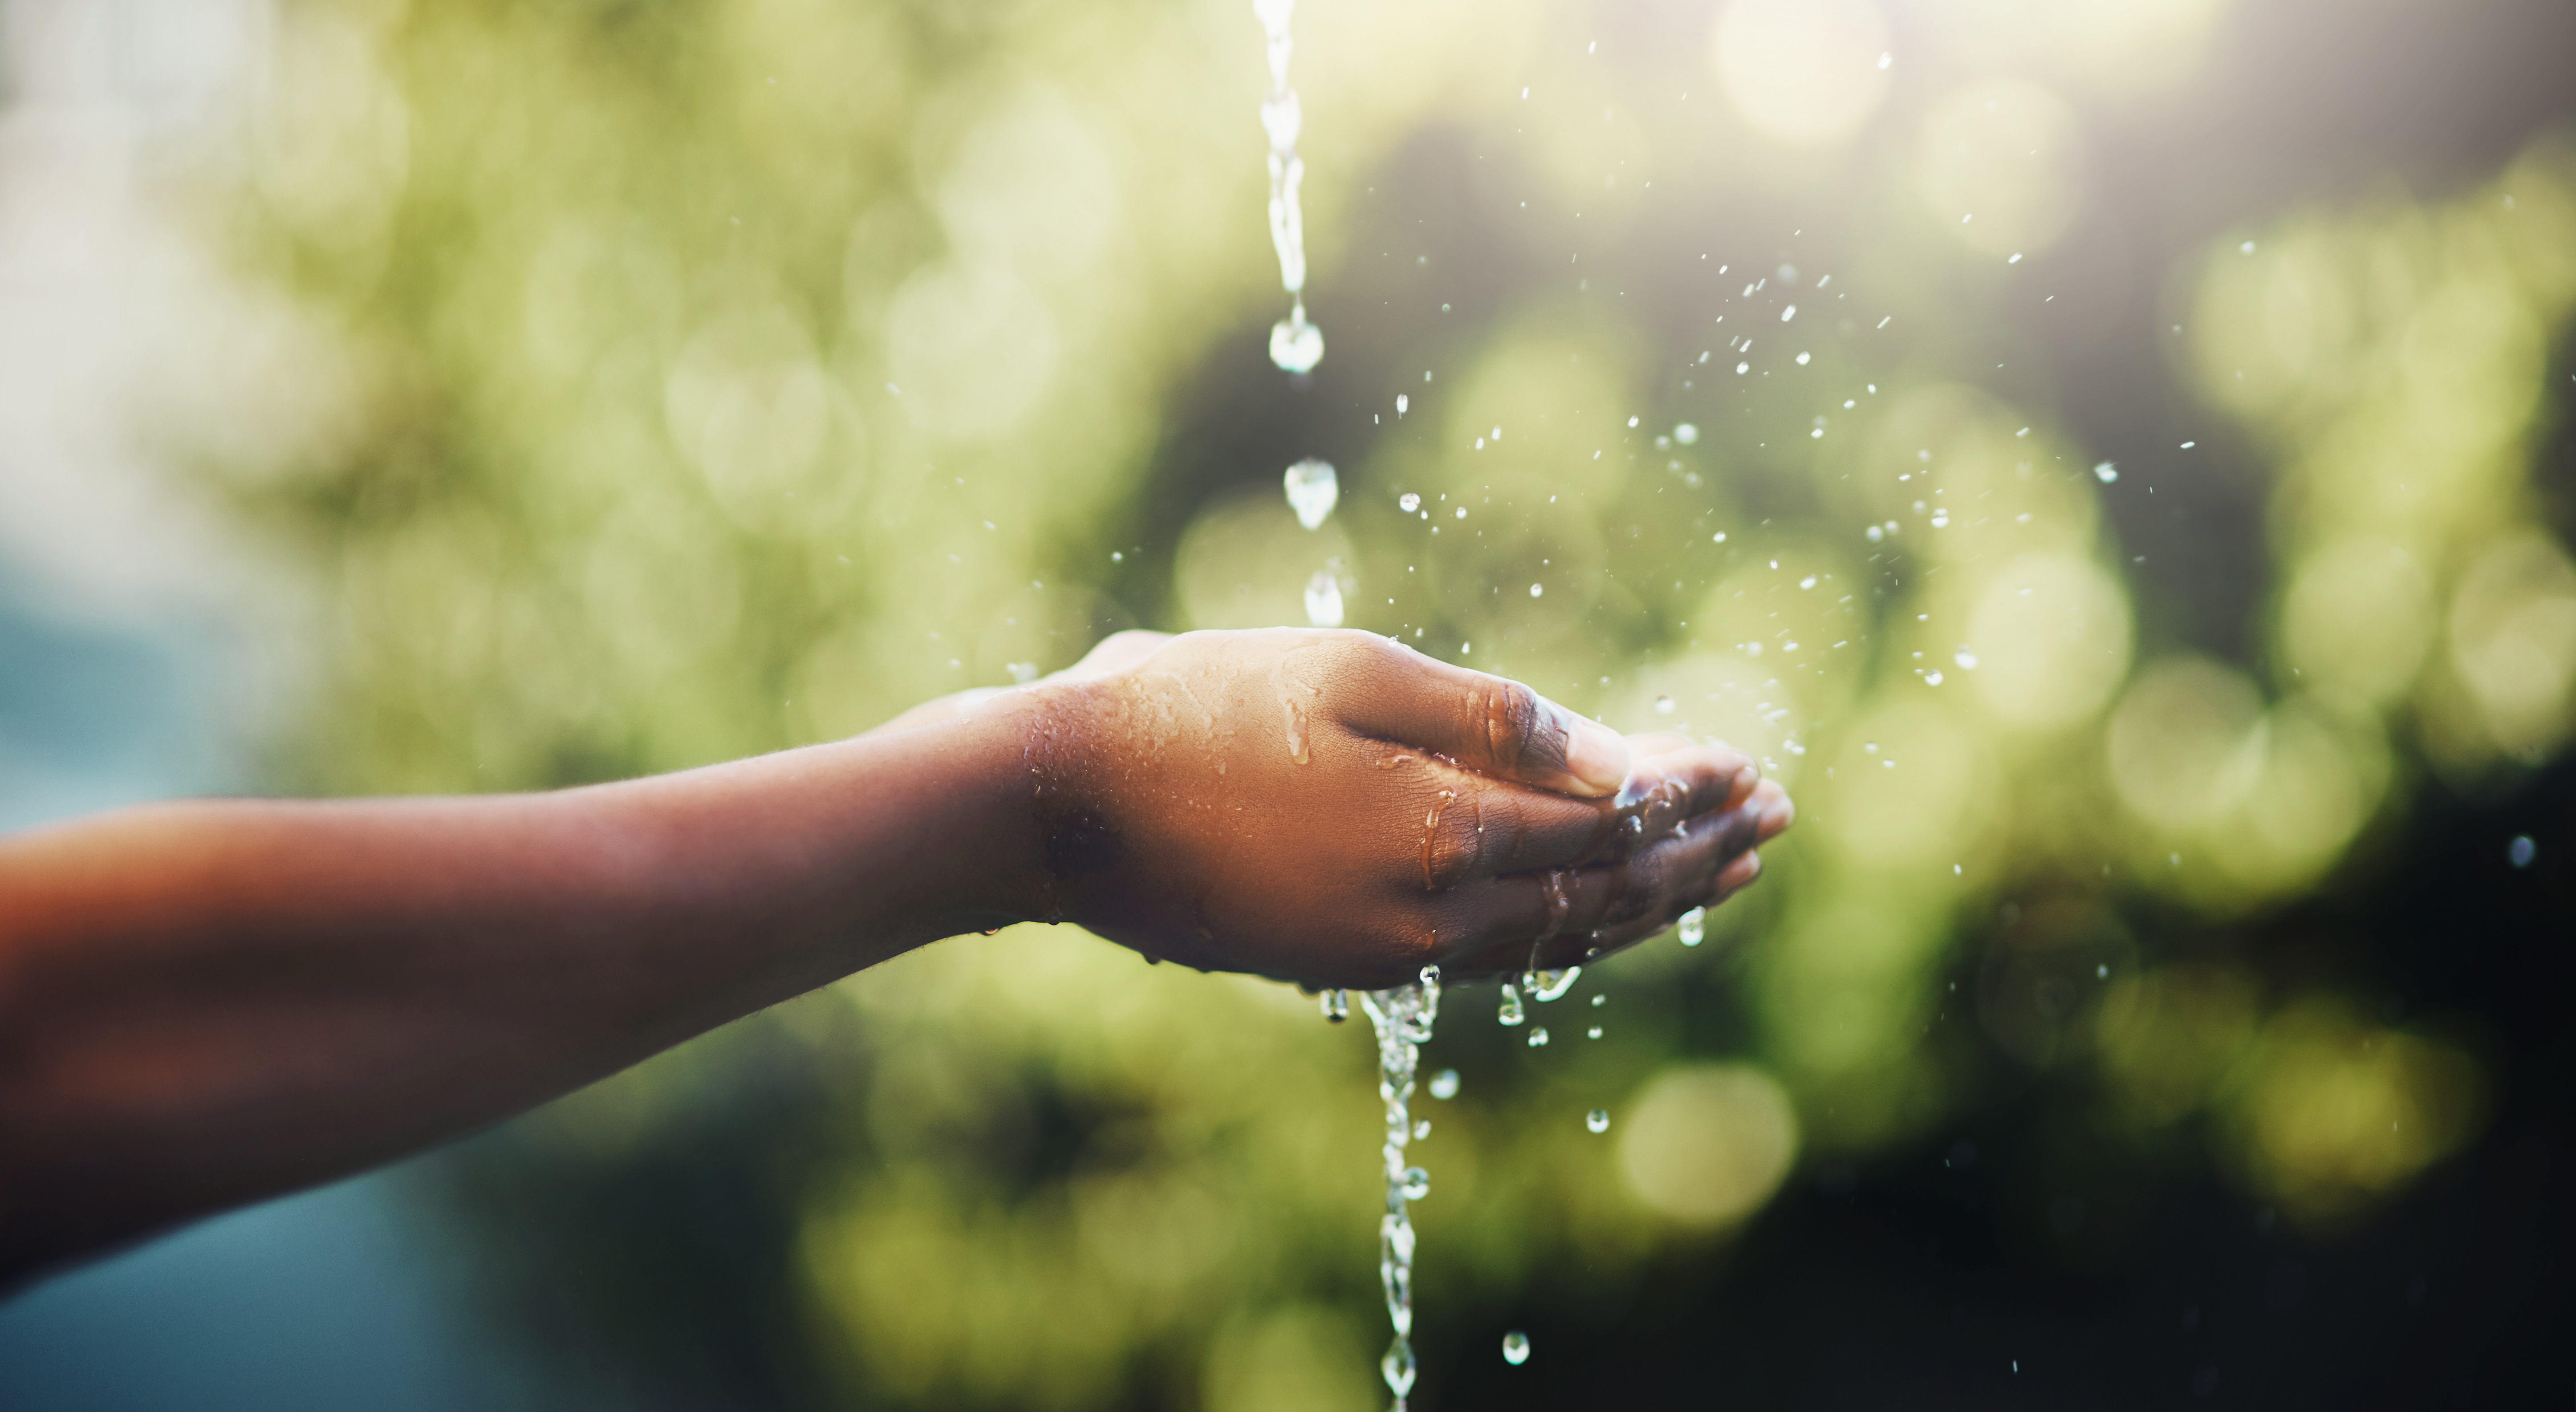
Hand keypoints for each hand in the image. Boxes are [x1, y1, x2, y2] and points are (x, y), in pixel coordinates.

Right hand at [1023, 629, 1790, 989]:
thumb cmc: (1198, 709)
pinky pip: (1491, 958)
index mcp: (1441, 823)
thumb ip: (1488, 719)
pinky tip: (1590, 913)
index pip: (1612, 817)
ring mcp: (1390, 949)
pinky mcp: (1350, 962)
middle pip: (1604, 894)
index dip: (1692, 789)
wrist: (1066, 807)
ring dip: (1646, 903)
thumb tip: (1614, 759)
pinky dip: (1565, 932)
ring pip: (1558, 938)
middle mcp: (1432, 908)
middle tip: (1773, 821)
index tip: (1755, 766)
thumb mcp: (1350, 675)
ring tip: (1717, 875)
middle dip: (1697, 853)